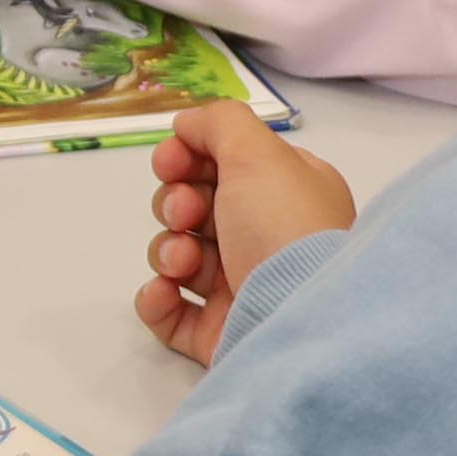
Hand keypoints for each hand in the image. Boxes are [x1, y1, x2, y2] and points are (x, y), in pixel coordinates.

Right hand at [139, 102, 357, 366]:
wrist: (299, 321)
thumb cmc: (284, 228)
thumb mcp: (258, 152)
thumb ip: (218, 122)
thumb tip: (187, 126)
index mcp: (287, 194)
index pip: (225, 164)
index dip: (188, 158)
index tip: (171, 162)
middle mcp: (268, 238)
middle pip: (195, 207)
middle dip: (176, 204)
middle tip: (186, 214)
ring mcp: (242, 288)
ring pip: (179, 256)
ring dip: (167, 250)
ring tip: (184, 263)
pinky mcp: (219, 332)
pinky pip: (170, 310)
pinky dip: (157, 299)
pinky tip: (164, 292)